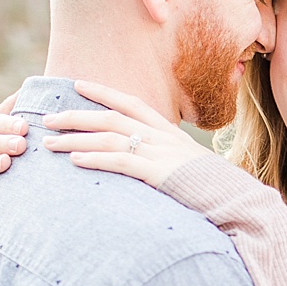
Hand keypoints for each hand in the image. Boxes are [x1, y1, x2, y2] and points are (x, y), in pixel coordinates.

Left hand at [40, 80, 212, 189]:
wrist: (238, 201)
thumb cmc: (216, 190)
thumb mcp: (192, 167)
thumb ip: (170, 160)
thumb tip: (151, 164)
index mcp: (171, 132)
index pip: (133, 103)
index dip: (104, 92)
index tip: (78, 84)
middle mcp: (163, 138)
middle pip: (112, 117)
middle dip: (76, 116)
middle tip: (49, 118)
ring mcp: (161, 153)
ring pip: (109, 138)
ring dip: (75, 139)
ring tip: (50, 143)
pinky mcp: (159, 173)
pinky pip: (120, 161)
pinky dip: (95, 159)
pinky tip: (74, 161)